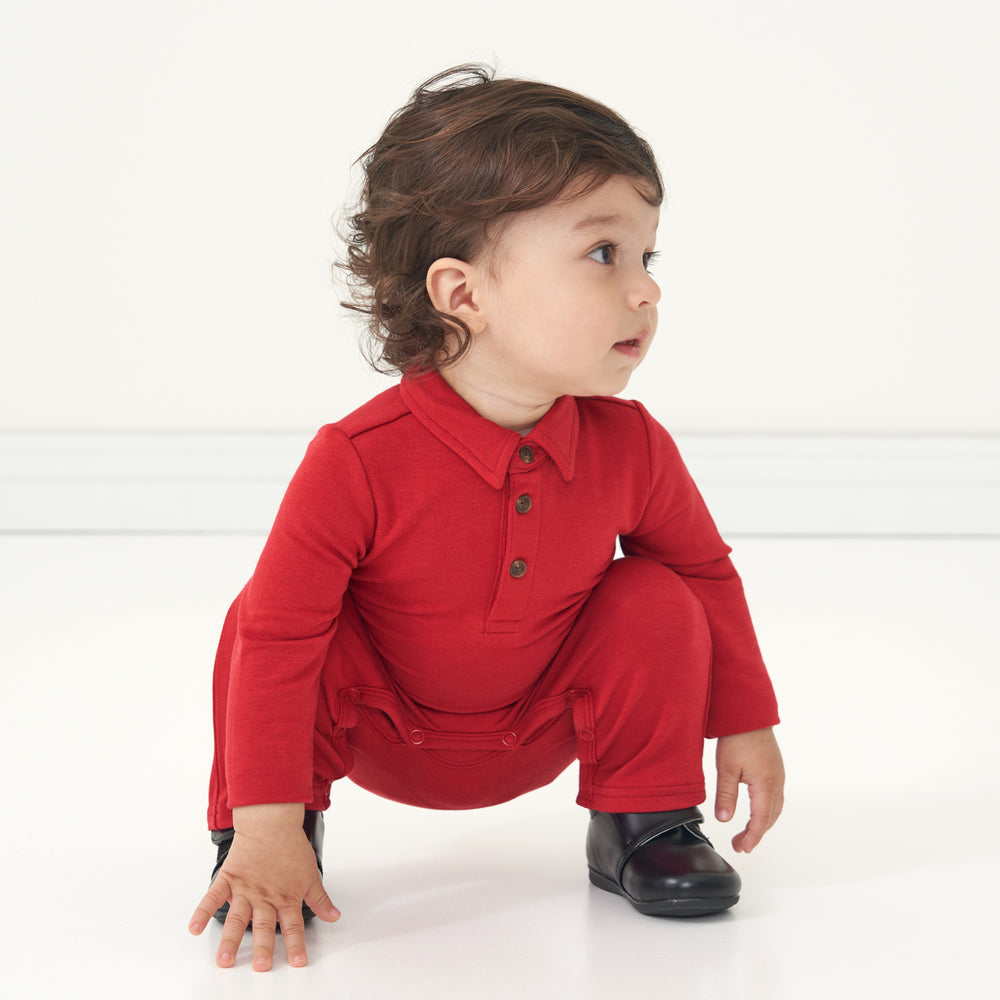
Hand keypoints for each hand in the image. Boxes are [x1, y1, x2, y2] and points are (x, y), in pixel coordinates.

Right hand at [188, 803, 340, 970]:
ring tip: (224, 961)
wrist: (272, 822)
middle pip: (264, 926)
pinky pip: (213, 897)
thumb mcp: (311, 874)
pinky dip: (202, 911)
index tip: (298, 963)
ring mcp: (245, 889)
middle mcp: (265, 897)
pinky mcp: (229, 878)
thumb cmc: (292, 847)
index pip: (293, 926)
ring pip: (237, 918)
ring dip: (230, 940)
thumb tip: (334, 917)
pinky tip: (194, 928)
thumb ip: (320, 899)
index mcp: (286, 897)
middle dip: (263, 948)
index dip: (296, 945)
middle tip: (261, 967)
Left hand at [714, 727, 783, 852]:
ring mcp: (778, 776)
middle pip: (770, 818)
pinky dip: (767, 811)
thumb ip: (726, 796)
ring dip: (763, 824)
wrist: (749, 714)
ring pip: (774, 809)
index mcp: (765, 785)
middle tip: (741, 845)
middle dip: (756, 834)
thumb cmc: (738, 738)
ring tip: (747, 834)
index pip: (760, 821)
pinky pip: (775, 798)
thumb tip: (724, 820)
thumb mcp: (726, 768)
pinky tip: (757, 812)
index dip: (752, 838)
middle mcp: (776, 783)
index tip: (742, 848)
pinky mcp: (776, 770)